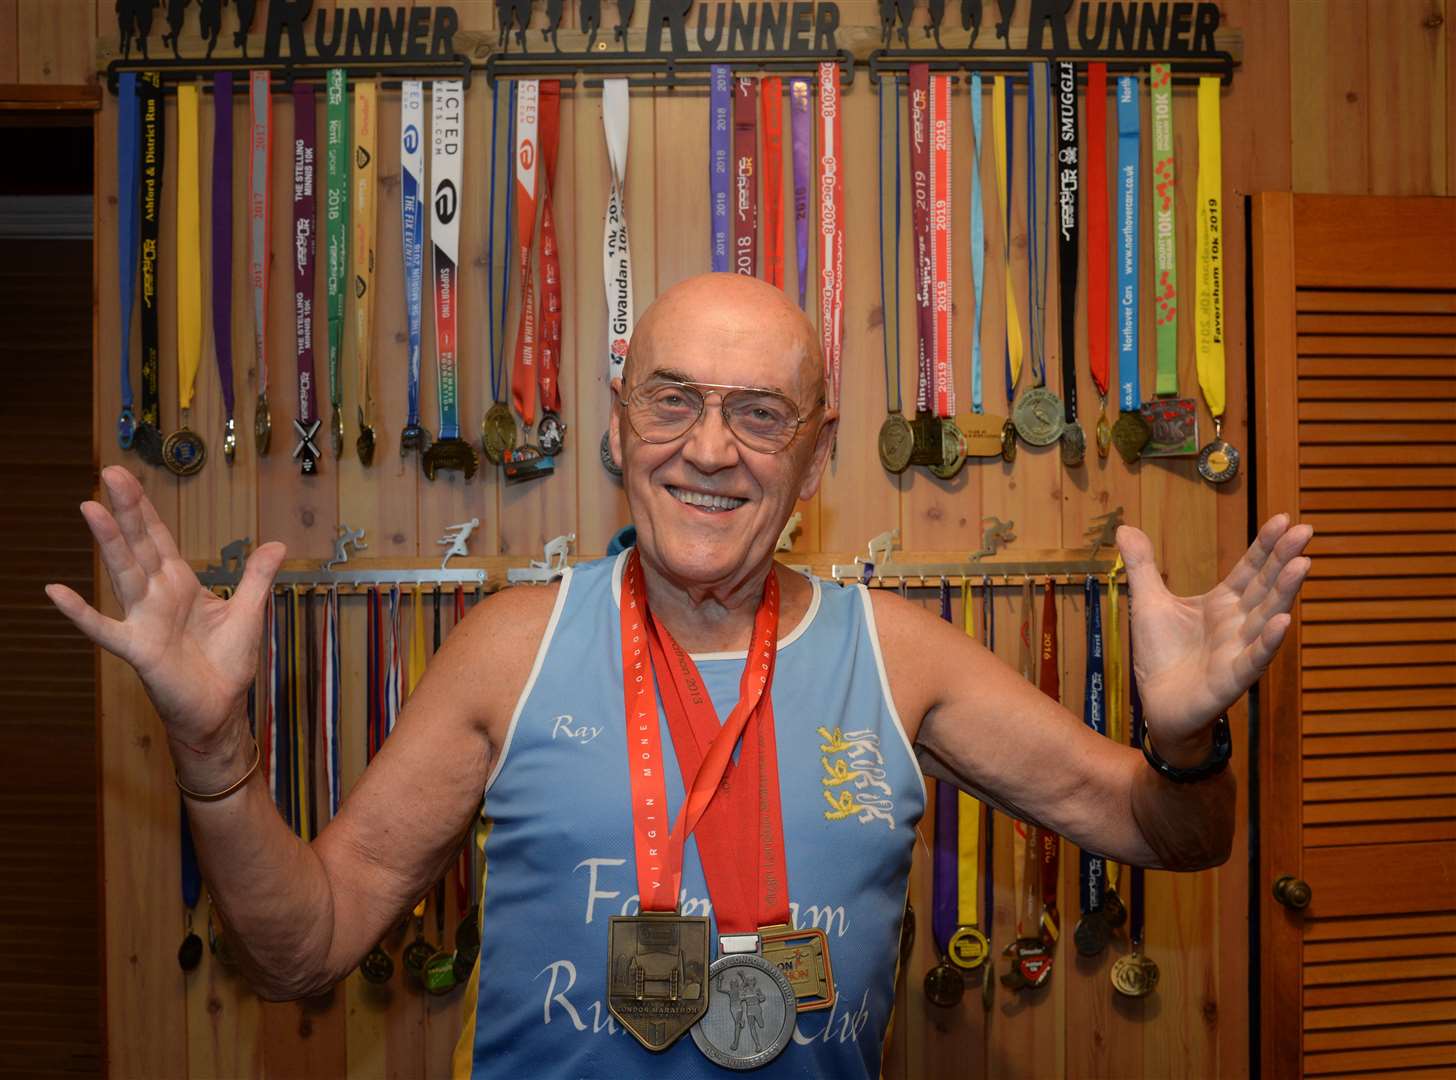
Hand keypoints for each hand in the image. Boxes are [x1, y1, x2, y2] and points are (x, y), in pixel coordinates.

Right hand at [46, 466, 285, 767]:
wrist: (220, 709)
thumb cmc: (229, 663)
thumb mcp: (251, 611)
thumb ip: (257, 576)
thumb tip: (277, 543)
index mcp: (181, 584)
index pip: (159, 538)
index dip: (145, 509)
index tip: (126, 477)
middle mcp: (157, 596)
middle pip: (138, 545)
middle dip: (126, 510)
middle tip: (108, 473)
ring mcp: (144, 620)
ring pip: (123, 573)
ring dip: (108, 542)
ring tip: (90, 508)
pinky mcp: (138, 648)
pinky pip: (104, 628)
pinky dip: (81, 612)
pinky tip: (56, 591)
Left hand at [1118, 514, 1313, 765]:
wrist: (1158, 705)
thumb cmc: (1160, 656)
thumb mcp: (1147, 603)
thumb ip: (1142, 566)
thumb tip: (1125, 528)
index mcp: (1223, 604)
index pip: (1250, 569)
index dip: (1266, 545)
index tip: (1284, 518)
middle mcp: (1239, 624)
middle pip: (1265, 587)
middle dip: (1284, 559)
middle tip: (1306, 530)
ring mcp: (1239, 650)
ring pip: (1267, 617)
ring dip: (1285, 592)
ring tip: (1302, 564)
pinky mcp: (1231, 679)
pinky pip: (1254, 659)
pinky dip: (1268, 641)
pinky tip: (1284, 621)